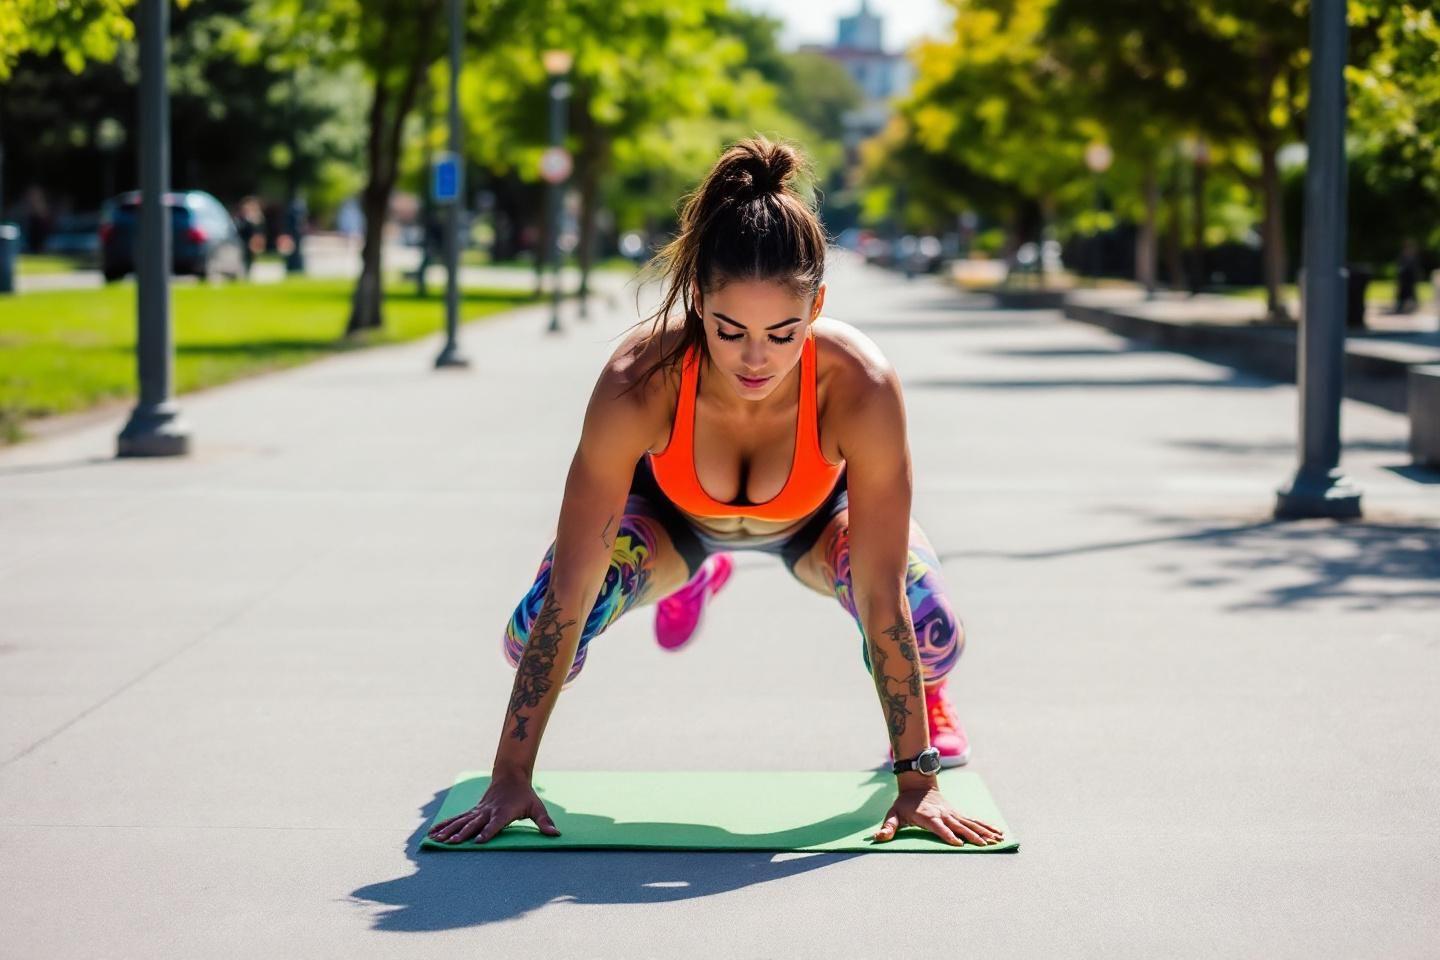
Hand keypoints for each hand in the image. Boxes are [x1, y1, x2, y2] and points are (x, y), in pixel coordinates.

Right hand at [427, 772, 560, 844]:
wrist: (510, 776)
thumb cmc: (525, 795)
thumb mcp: (537, 807)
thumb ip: (545, 821)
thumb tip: (556, 834)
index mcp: (504, 812)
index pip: (495, 824)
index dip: (488, 832)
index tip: (478, 841)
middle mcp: (488, 811)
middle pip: (474, 823)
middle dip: (463, 834)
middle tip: (452, 843)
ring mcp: (479, 811)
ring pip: (461, 821)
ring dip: (448, 831)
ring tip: (436, 840)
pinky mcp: (473, 811)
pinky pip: (457, 818)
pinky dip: (445, 825)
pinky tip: (433, 833)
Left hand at [872, 784, 1004, 846]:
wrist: (917, 785)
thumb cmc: (904, 803)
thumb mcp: (893, 813)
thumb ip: (888, 826)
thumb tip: (878, 837)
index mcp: (928, 817)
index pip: (938, 827)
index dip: (947, 835)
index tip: (958, 844)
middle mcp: (943, 815)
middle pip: (959, 826)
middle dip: (972, 836)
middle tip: (985, 845)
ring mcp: (952, 814)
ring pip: (970, 823)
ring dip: (985, 831)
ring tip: (998, 839)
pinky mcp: (958, 814)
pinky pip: (974, 820)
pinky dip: (986, 826)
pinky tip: (998, 833)